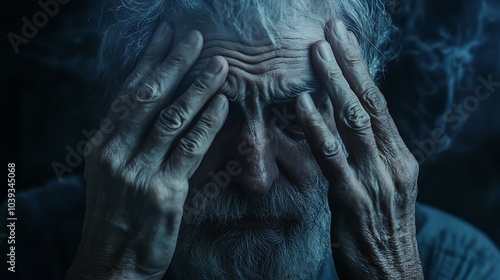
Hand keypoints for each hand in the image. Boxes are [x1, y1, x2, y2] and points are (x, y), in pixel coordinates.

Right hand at [67, 23, 228, 278]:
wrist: (111, 266)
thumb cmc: (115, 218)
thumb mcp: (110, 175)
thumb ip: (128, 142)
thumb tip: (155, 109)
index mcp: (102, 145)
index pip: (128, 93)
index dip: (148, 61)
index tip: (164, 36)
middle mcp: (116, 154)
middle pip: (149, 98)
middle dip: (174, 64)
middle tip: (195, 38)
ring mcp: (138, 173)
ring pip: (171, 119)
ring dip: (197, 88)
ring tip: (218, 66)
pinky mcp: (164, 193)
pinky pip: (189, 150)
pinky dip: (207, 124)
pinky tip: (221, 105)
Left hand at [296, 20, 422, 278]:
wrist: (390, 275)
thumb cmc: (381, 227)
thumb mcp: (382, 184)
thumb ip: (366, 153)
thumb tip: (340, 119)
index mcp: (398, 156)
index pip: (378, 103)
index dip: (361, 69)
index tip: (344, 38)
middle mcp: (391, 163)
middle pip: (369, 104)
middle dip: (350, 64)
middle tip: (332, 30)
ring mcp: (375, 181)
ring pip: (355, 124)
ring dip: (335, 86)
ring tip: (318, 54)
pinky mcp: (354, 202)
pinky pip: (335, 160)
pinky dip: (320, 130)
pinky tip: (305, 106)